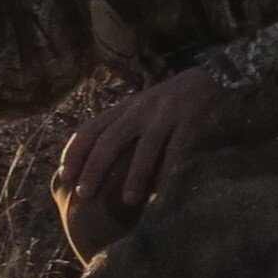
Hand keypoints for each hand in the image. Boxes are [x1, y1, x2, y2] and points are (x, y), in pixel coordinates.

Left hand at [61, 66, 225, 221]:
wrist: (213, 77)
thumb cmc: (173, 101)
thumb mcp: (144, 107)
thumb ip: (124, 126)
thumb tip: (98, 160)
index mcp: (126, 107)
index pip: (92, 128)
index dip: (75, 152)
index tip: (64, 176)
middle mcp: (141, 109)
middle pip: (110, 139)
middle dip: (94, 167)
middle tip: (84, 194)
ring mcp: (166, 115)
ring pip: (145, 147)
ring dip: (134, 175)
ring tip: (128, 200)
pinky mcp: (190, 122)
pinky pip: (177, 151)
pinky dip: (168, 171)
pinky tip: (164, 191)